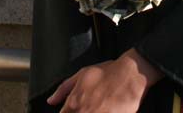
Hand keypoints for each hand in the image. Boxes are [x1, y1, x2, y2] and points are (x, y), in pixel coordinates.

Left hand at [47, 49, 163, 111]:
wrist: (131, 75)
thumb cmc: (108, 73)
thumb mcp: (82, 74)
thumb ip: (63, 89)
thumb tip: (51, 101)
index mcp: (73, 104)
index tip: (76, 110)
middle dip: (81, 112)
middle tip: (91, 107)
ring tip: (98, 108)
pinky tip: (106, 110)